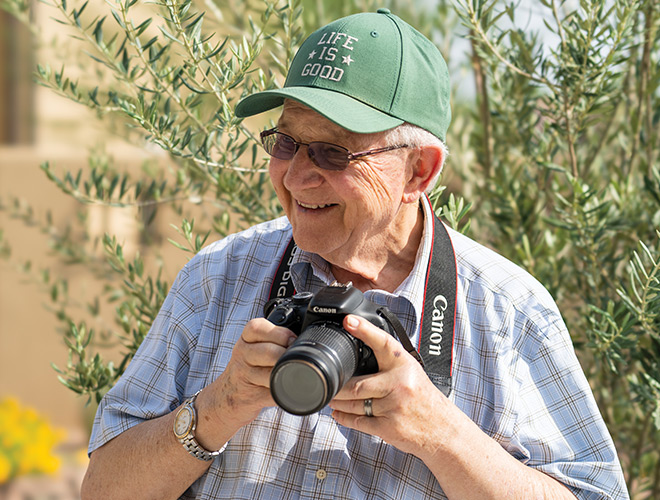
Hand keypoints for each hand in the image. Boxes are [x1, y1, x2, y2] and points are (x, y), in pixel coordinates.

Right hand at [194, 318, 295, 447]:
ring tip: (292, 374)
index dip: (280, 333)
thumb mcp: (251, 348)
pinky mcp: (249, 398)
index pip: (258, 328)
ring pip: (271, 375)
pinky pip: (273, 395)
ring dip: (286, 375)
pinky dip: (285, 394)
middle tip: (296, 359)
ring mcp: (244, 378)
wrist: (222, 399)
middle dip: (286, 356)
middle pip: (269, 352)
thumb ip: (272, 340)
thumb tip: (303, 339)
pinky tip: (290, 391)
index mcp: (245, 340)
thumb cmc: (246, 369)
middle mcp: (242, 356)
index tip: (292, 339)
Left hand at [329, 314, 451, 459]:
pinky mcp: (389, 427)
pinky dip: (344, 418)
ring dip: (338, 401)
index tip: (349, 320)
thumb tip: (359, 352)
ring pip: (355, 404)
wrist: (444, 430)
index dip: (365, 330)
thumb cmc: (424, 399)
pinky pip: (358, 422)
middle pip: (357, 384)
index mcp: (405, 365)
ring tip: (332, 397)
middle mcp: (400, 384)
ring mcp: (394, 407)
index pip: (383, 343)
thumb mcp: (411, 373)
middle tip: (328, 381)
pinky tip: (339, 413)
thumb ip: (389, 363)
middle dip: (338, 386)